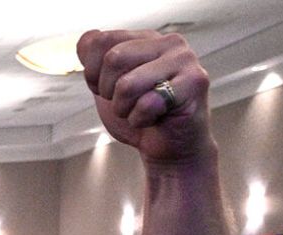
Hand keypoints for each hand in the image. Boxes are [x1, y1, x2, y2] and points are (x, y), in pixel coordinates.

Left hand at [78, 30, 212, 163]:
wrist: (170, 148)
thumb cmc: (138, 114)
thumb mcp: (106, 86)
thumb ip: (94, 59)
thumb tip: (88, 39)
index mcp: (146, 38)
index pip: (100, 41)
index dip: (93, 74)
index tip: (109, 89)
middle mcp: (168, 42)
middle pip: (113, 59)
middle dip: (109, 92)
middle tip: (127, 103)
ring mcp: (184, 60)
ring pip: (127, 84)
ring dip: (124, 109)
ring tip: (141, 111)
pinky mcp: (195, 83)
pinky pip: (147, 104)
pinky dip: (140, 121)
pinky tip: (156, 119)